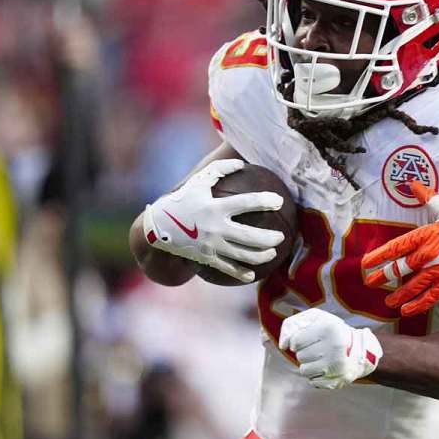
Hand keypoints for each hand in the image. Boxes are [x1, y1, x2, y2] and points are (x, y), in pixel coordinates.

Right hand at [142, 159, 284, 282]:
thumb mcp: (198, 182)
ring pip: (243, 255)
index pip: (246, 203)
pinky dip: (241, 274)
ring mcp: (211, 246)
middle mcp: (215, 228)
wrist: (157, 228)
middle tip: (282, 236)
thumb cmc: (181, 201)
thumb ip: (219, 170)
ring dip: (262, 256)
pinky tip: (252, 276)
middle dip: (270, 238)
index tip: (279, 201)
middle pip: (250, 236)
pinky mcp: (206, 258)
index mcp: (215, 207)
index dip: (265, 201)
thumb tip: (241, 163)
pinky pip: (228, 269)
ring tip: (273, 253)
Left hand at [278, 308, 381, 389]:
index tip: (305, 341)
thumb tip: (283, 345)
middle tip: (316, 349)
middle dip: (304, 353)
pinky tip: (326, 368)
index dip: (297, 342)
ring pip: (304, 370)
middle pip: (300, 357)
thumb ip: (294, 325)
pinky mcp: (337, 381)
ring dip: (308, 365)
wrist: (361, 351)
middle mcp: (334, 348)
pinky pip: (313, 381)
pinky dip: (316, 375)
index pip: (296, 342)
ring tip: (320, 359)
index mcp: (328, 329)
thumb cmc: (332, 332)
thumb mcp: (316, 318)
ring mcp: (336, 366)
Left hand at [362, 182, 438, 315]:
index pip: (396, 247)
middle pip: (401, 268)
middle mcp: (430, 254)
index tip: (365, 263)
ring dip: (399, 295)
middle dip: (383, 276)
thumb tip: (413, 184)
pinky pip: (430, 297)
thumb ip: (428, 199)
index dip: (379, 256)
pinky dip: (417, 305)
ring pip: (413, 286)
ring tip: (388, 302)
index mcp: (427, 235)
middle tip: (371, 283)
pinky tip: (406, 311)